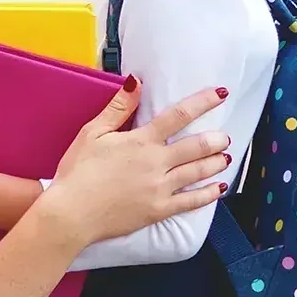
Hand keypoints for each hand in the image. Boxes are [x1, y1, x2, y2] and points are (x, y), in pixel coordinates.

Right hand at [42, 86, 232, 246]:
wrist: (71, 214)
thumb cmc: (77, 172)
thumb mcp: (92, 133)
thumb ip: (118, 108)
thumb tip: (136, 82)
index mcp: (141, 141)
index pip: (179, 116)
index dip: (203, 102)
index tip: (220, 94)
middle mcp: (156, 163)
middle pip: (196, 146)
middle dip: (215, 139)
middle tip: (224, 137)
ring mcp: (160, 189)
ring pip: (198, 172)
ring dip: (216, 162)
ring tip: (225, 157)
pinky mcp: (159, 211)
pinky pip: (191, 202)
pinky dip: (209, 194)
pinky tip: (219, 188)